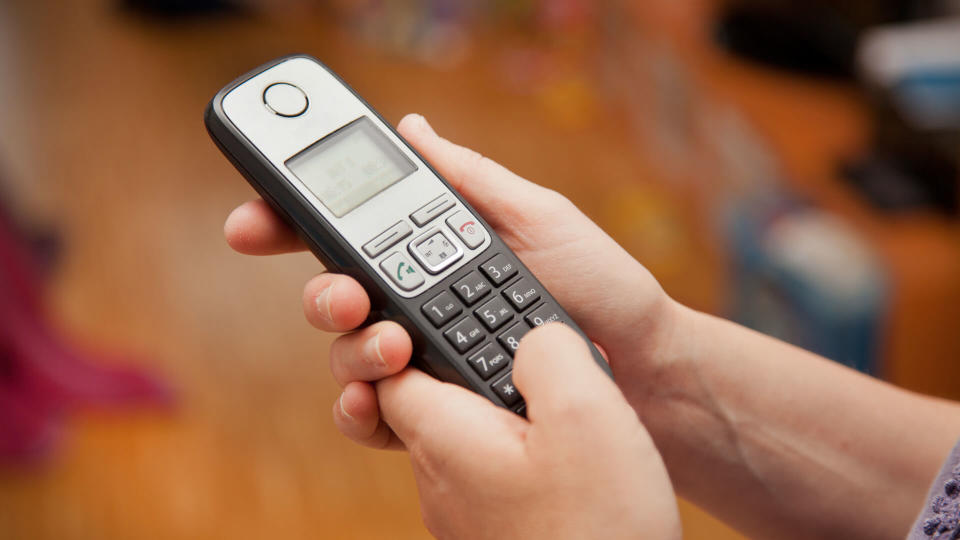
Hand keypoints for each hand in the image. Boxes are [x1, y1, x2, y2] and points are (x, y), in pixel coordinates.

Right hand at [224, 114, 679, 447]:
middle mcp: (416, 301)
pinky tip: (374, 399)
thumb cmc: (596, 279)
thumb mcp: (535, 212)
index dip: (288, 224)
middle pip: (332, 296)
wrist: (638, 358)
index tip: (250, 223)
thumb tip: (411, 126)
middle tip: (347, 294)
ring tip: (395, 342)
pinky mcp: (437, 407)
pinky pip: (376, 413)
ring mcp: (423, 356)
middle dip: (321, 295)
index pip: (344, 233)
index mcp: (429, 249)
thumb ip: (467, 177)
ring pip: (348, 355)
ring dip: (351, 349)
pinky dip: (362, 409)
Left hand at [378, 323, 679, 539]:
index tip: (454, 311)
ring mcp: (464, 515)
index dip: (408, 330)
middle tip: (516, 352)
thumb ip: (548, 353)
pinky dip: (515, 449)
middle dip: (462, 366)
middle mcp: (439, 482)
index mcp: (444, 438)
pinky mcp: (496, 534)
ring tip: (552, 401)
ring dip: (494, 410)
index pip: (388, 367)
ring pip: (461, 438)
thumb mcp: (586, 413)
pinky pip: (491, 472)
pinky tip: (562, 453)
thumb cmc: (599, 531)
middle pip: (423, 400)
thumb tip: (533, 341)